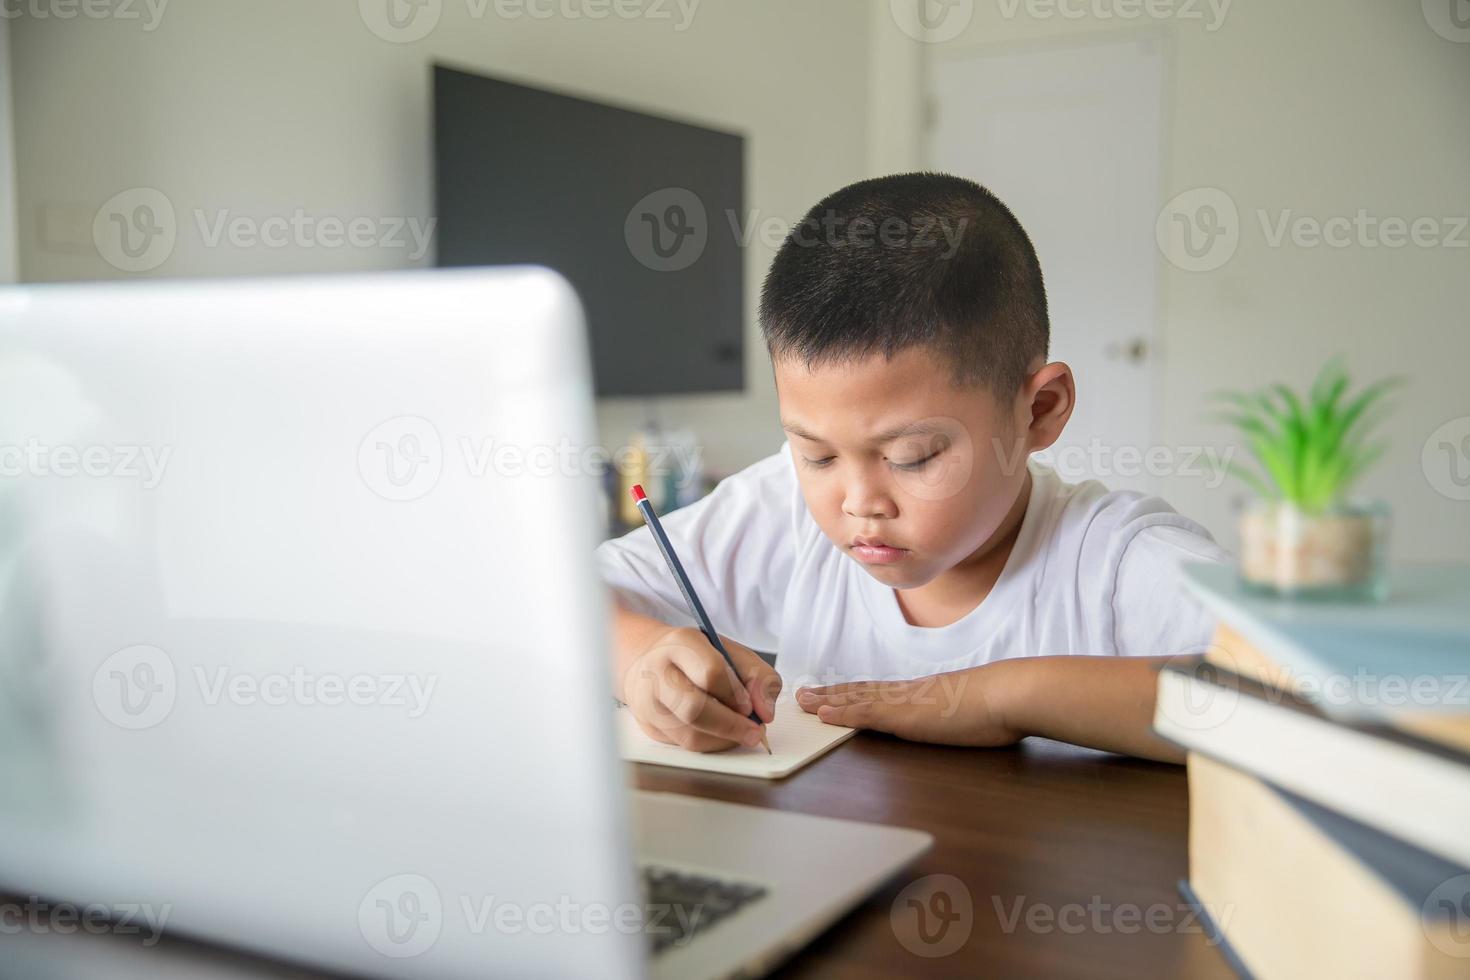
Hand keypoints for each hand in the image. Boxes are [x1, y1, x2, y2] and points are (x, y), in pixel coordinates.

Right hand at [621, 626, 781, 752]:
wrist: (648, 662)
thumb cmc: (695, 657)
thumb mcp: (731, 652)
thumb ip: (758, 676)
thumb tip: (765, 713)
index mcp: (681, 644)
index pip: (710, 673)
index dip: (736, 695)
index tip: (752, 707)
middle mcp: (658, 672)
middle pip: (694, 709)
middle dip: (732, 725)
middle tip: (755, 731)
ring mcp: (648, 703)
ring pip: (691, 736)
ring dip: (724, 739)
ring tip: (739, 730)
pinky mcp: (649, 727)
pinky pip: (686, 747)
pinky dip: (711, 744)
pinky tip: (720, 733)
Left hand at [795, 664, 1021, 746]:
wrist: (1009, 695)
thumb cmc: (1000, 705)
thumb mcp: (972, 710)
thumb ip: (958, 713)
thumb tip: (958, 719)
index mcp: (923, 693)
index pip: (880, 692)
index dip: (854, 692)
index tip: (834, 692)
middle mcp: (908, 693)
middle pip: (860, 691)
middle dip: (830, 694)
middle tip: (802, 694)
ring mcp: (904, 702)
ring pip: (856, 699)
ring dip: (826, 701)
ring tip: (801, 701)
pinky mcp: (905, 715)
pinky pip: (865, 714)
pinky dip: (841, 714)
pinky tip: (822, 714)